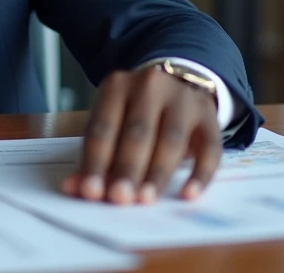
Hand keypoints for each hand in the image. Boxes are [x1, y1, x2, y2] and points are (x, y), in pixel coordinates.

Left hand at [62, 66, 220, 204]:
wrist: (177, 82)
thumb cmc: (135, 112)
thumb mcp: (111, 123)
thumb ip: (95, 155)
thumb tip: (74, 188)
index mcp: (116, 86)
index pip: (103, 127)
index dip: (96, 161)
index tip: (91, 191)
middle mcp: (150, 86)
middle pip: (137, 132)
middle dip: (126, 168)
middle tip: (119, 198)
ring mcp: (183, 98)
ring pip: (171, 139)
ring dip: (157, 173)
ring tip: (145, 200)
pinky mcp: (209, 115)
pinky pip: (209, 147)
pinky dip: (200, 174)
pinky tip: (188, 195)